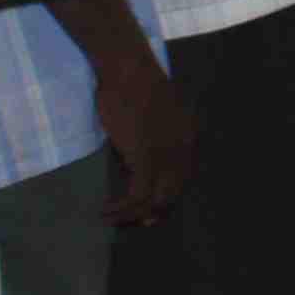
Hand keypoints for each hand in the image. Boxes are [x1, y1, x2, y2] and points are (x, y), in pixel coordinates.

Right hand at [91, 41, 190, 226]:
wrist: (129, 70)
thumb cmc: (133, 88)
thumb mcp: (150, 117)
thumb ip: (151, 139)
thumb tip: (136, 163)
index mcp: (188, 136)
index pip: (183, 177)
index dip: (167, 197)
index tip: (150, 211)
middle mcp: (184, 148)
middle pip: (174, 192)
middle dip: (154, 212)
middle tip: (133, 223)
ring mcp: (167, 153)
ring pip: (157, 199)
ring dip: (134, 216)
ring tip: (113, 220)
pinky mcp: (146, 156)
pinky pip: (139, 195)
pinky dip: (123, 209)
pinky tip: (106, 212)